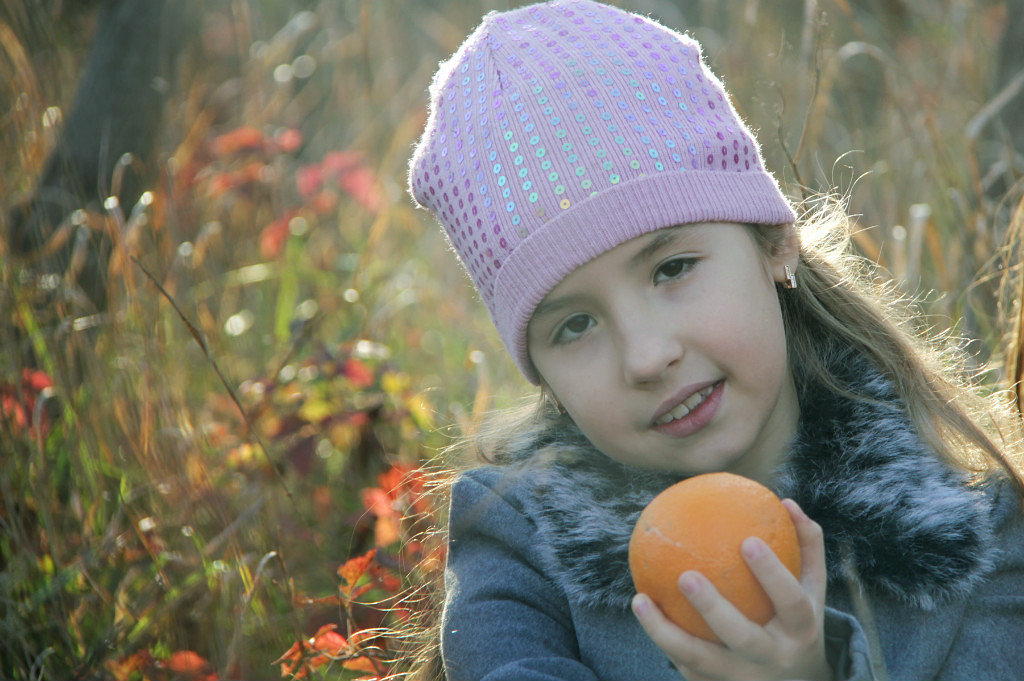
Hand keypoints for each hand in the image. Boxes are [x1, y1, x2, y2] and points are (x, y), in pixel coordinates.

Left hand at [631, 499, 831, 680]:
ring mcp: (744, 680)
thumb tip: (786, 501)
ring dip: (665, 633)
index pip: (791, 602)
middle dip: (713, 608)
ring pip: (700, 660)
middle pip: (742, 637)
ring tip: (640, 600)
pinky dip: (664, 641)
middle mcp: (774, 658)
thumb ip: (805, 546)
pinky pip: (686, 667)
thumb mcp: (811, 589)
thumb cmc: (798, 620)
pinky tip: (643, 609)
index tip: (747, 540)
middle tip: (685, 574)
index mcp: (801, 631)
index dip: (772, 573)